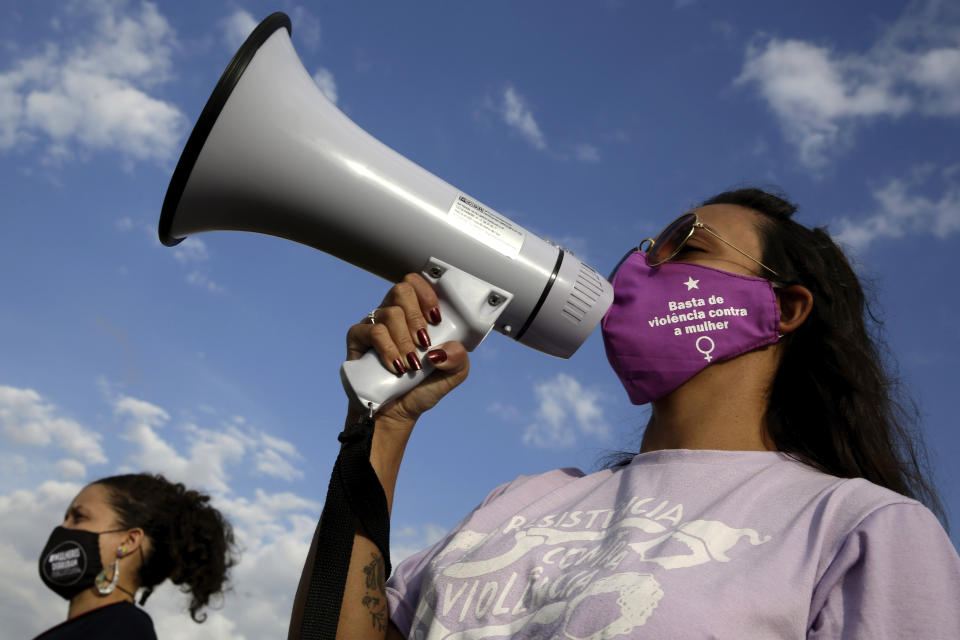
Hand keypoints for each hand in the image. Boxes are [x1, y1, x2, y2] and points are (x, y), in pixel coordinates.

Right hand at [346, 274, 469, 428]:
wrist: (396, 414)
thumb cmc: (421, 389)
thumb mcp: (452, 375)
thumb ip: (459, 359)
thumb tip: (443, 349)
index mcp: (415, 315)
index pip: (417, 285)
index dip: (427, 294)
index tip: (437, 319)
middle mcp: (393, 315)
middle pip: (402, 290)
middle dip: (416, 317)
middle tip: (424, 343)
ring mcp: (374, 325)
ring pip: (390, 314)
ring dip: (405, 341)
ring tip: (411, 365)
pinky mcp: (357, 339)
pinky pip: (372, 332)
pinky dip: (388, 349)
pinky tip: (396, 366)